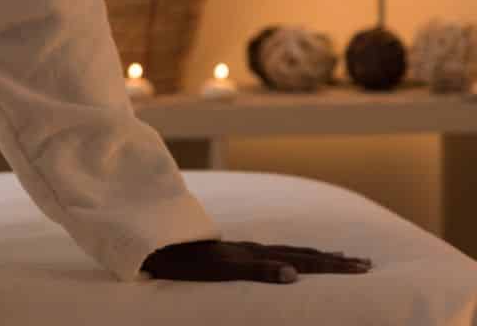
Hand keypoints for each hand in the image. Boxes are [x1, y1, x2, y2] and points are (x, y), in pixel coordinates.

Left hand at [141, 238, 371, 282]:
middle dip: (334, 260)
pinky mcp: (232, 253)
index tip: (363, 267)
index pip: (304, 259)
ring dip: (316, 255)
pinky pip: (273, 253)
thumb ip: (256, 270)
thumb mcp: (221, 270)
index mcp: (257, 255)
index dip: (333, 265)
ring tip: (339, 257)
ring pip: (289, 251)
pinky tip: (291, 260)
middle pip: (302, 253)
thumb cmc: (186, 264)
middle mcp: (254, 249)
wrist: (154, 244)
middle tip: (366, 263)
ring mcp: (244, 250)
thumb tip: (294, 275)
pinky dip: (292, 256)